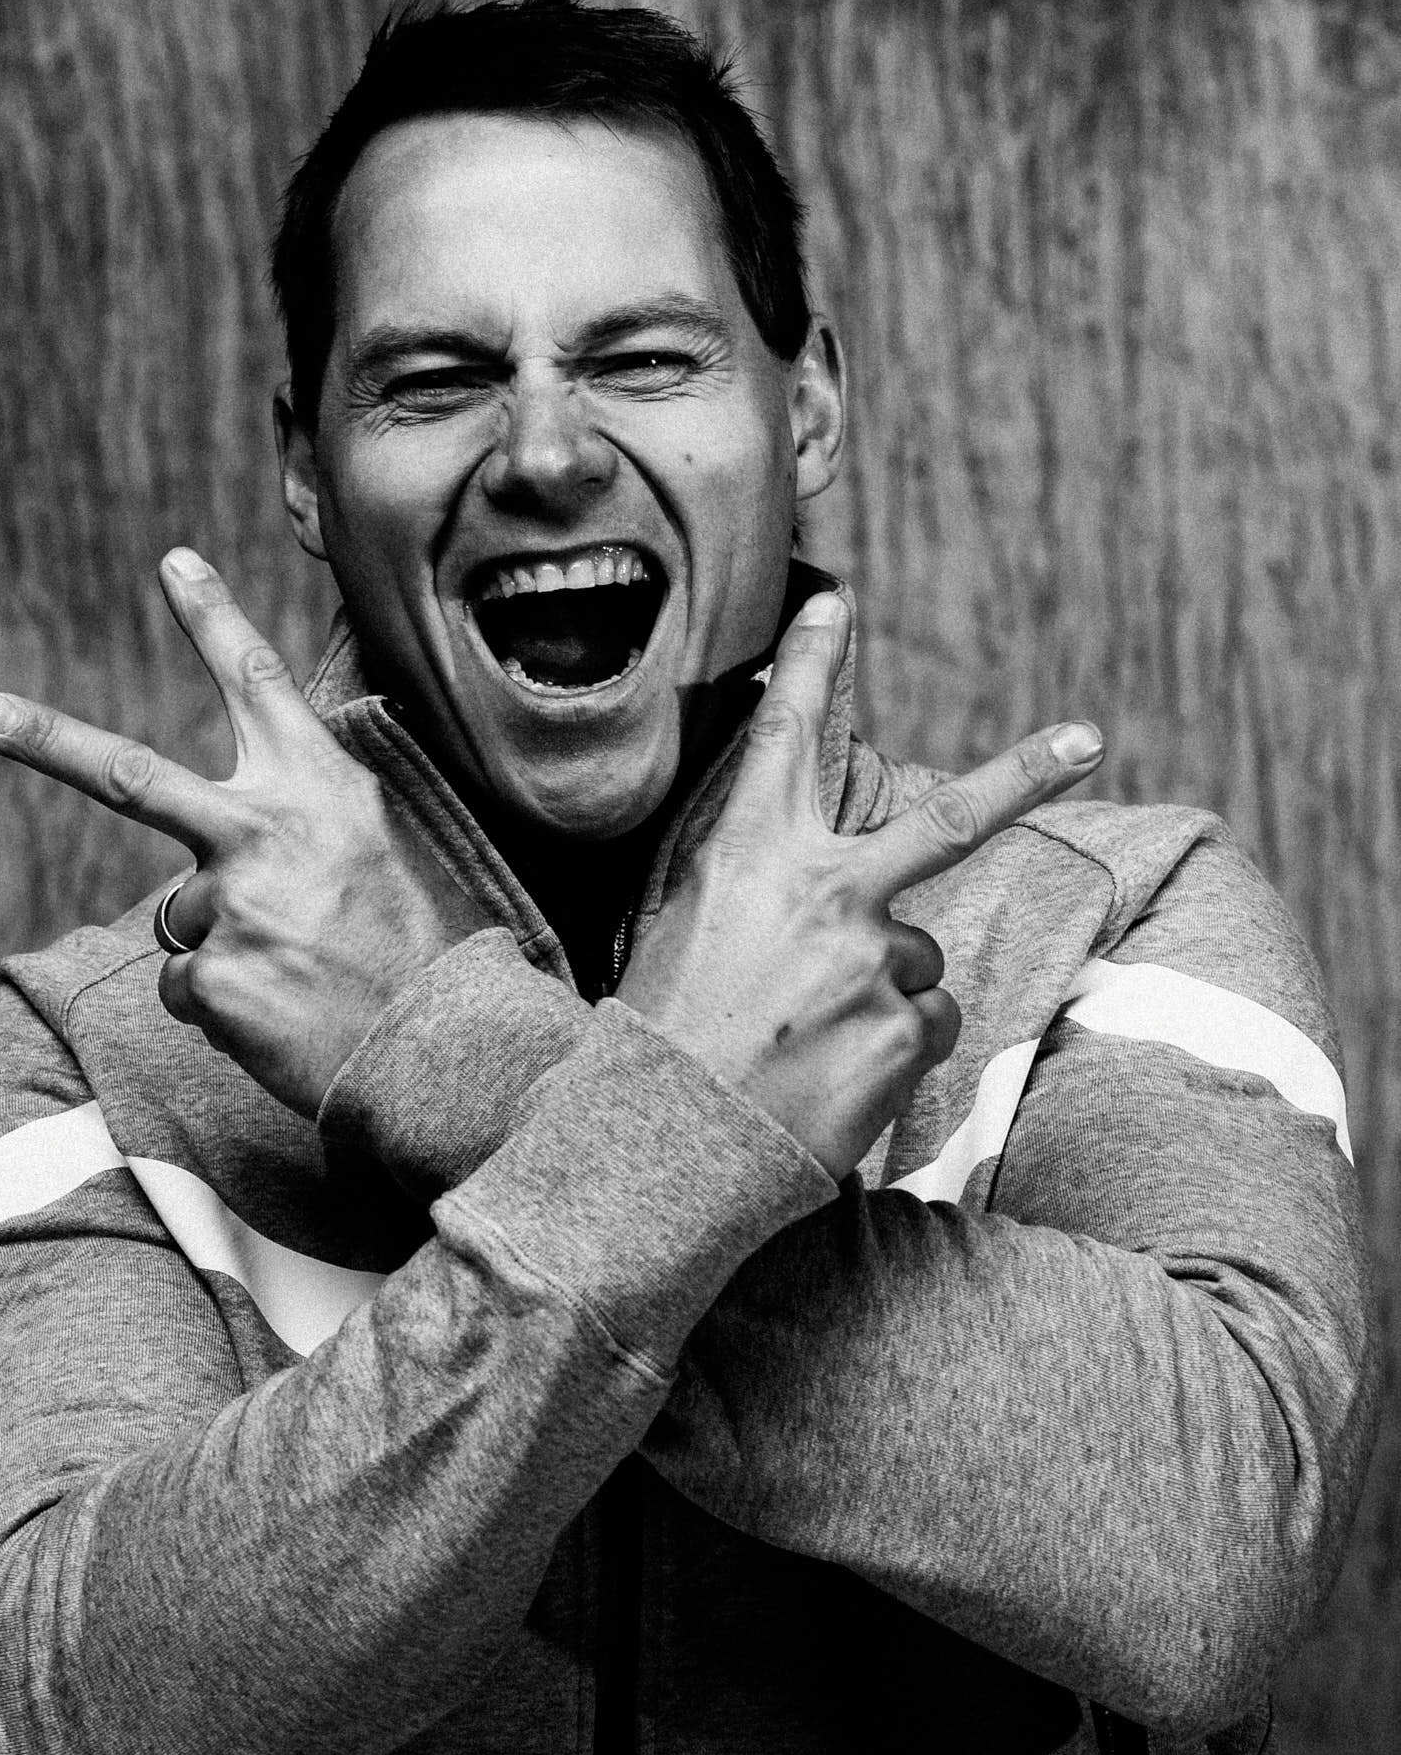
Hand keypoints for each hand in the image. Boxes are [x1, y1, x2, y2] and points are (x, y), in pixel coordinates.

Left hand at [0, 549, 491, 1116]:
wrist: (446, 1047)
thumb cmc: (428, 950)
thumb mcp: (390, 846)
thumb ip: (315, 818)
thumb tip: (235, 839)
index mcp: (318, 786)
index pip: (257, 682)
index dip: (213, 617)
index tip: (174, 564)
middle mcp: (265, 830)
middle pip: (129, 775)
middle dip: (44, 739)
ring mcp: (231, 904)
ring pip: (181, 914)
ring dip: (225, 946)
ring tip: (300, 975)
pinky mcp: (213, 978)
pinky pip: (188, 986)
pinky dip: (226, 1007)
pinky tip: (285, 1015)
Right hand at [616, 592, 1104, 1179]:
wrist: (667, 1145)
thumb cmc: (665, 1038)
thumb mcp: (685, 930)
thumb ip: (757, 885)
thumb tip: (828, 876)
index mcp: (749, 858)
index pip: (785, 740)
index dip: (810, 665)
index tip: (835, 608)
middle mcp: (822, 896)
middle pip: (948, 819)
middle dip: (1026, 772)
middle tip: (1088, 737)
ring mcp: (872, 964)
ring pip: (918, 959)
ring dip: (884, 993)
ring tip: (813, 1041)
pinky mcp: (905, 1033)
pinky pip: (928, 1024)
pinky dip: (893, 1050)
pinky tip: (834, 1076)